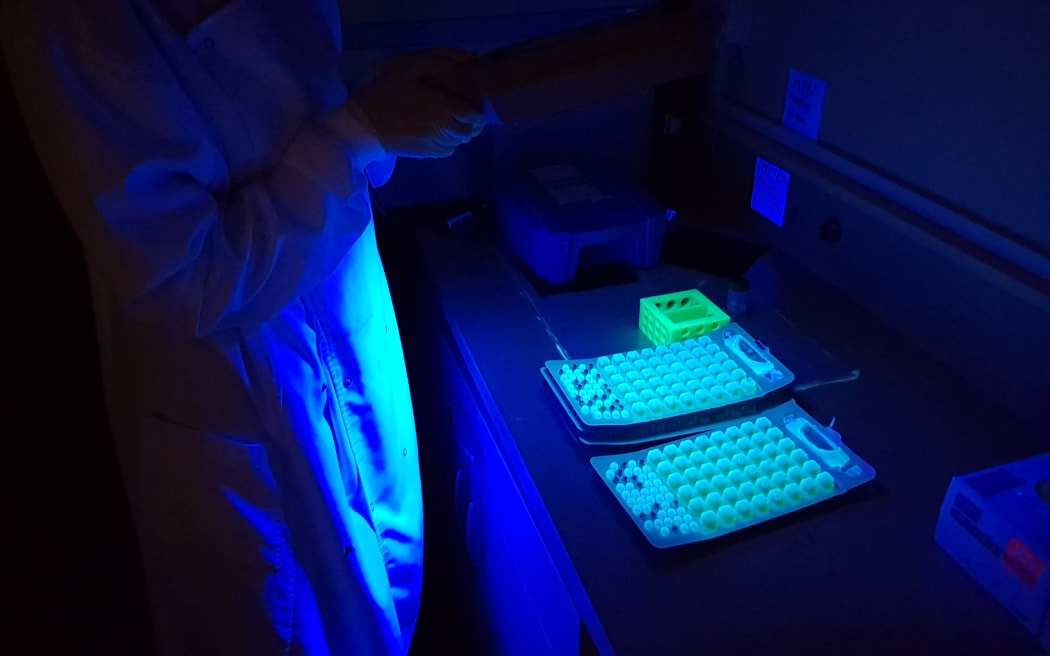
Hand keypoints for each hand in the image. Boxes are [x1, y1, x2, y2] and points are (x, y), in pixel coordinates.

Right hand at [352, 48, 486, 158]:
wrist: (362, 128)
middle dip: (472, 120)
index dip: (477, 107)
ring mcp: (437, 144)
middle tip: (462, 108)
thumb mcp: (406, 69)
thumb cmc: (384, 95)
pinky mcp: (428, 154)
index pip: (476, 114)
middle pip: (472, 130)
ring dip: (461, 130)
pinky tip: (439, 131)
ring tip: (451, 118)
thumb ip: (435, 63)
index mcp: (443, 108)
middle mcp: (445, 130)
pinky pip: (449, 149)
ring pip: (462, 141)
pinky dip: (450, 141)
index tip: (470, 99)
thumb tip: (463, 61)